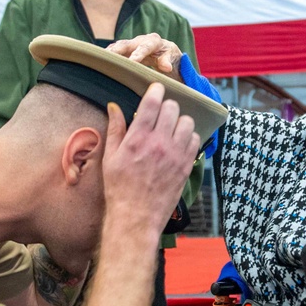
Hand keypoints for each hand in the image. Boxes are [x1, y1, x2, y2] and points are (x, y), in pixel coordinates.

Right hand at [102, 82, 199, 234]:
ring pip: (187, 122)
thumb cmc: (119, 188)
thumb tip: (114, 106)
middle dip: (166, 106)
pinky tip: (179, 142)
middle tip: (161, 113)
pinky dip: (188, 137)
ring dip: (179, 121)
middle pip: (172, 108)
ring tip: (171, 128)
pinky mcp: (186, 166)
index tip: (156, 89)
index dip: (156, 90)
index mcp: (138, 138)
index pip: (153, 102)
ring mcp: (175, 154)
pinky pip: (195, 140)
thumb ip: (115, 129)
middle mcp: (159, 143)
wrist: (136, 216)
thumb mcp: (110, 157)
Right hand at [106, 33, 182, 80]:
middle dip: (117, 51)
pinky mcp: (125, 50)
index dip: (137, 54)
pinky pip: (114, 51)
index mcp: (153, 41)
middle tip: (108, 59)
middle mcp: (140, 40)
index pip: (144, 48)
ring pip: (117, 47)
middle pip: (126, 44)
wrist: (165, 52)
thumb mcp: (172, 58)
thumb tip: (167, 67)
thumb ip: (168, 61)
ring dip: (108, 53)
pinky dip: (107, 56)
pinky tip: (98, 62)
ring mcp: (131, 45)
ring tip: (99, 60)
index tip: (132, 62)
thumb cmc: (170, 55)